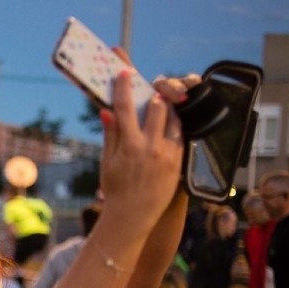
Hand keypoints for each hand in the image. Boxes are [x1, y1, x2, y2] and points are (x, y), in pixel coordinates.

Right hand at [99, 66, 183, 227]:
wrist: (133, 216)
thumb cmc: (116, 189)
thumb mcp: (107, 162)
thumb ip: (110, 134)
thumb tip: (107, 111)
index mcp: (129, 145)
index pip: (125, 107)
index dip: (124, 86)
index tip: (124, 71)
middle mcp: (150, 146)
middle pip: (156, 107)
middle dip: (153, 95)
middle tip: (151, 90)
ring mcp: (167, 154)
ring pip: (173, 119)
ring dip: (168, 108)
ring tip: (163, 105)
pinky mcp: (178, 162)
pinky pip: (181, 136)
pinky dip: (175, 127)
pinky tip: (171, 125)